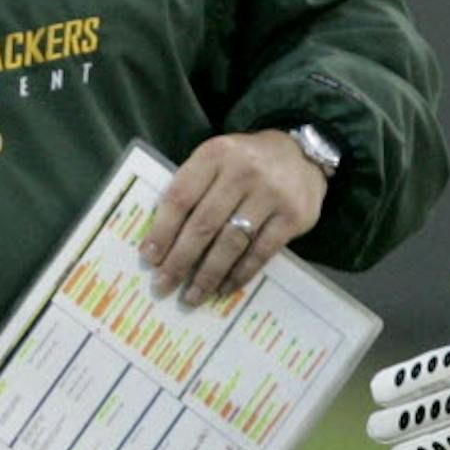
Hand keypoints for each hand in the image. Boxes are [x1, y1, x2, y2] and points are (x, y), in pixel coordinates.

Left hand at [138, 130, 325, 307]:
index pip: (180, 198)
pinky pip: (260, 252)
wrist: (301, 155)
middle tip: (163, 284)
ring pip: (231, 242)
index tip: (148, 257)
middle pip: (203, 224)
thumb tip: (161, 239)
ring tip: (192, 295)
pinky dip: (239, 273)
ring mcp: (270, 194)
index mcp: (214, 155)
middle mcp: (242, 172)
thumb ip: (192, 189)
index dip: (162, 230)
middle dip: (180, 260)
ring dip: (208, 274)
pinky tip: (224, 288)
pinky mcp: (293, 216)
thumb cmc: (244, 163)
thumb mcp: (214, 161)